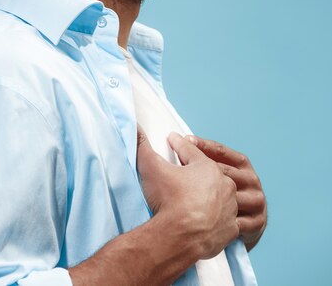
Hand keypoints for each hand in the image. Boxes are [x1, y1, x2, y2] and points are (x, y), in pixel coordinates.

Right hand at [137, 127, 238, 261]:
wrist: (179, 238)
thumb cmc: (168, 200)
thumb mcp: (151, 168)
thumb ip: (142, 145)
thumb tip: (135, 128)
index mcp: (207, 167)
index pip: (190, 151)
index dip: (178, 145)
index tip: (172, 140)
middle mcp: (224, 184)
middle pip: (209, 173)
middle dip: (198, 171)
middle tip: (187, 171)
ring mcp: (230, 208)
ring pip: (222, 196)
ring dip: (213, 195)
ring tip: (200, 197)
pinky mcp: (231, 229)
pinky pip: (226, 220)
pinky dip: (219, 219)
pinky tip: (211, 219)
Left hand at [184, 135, 266, 250]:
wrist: (244, 228)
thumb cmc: (225, 196)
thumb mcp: (219, 173)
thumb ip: (205, 159)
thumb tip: (180, 142)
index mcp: (243, 165)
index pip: (221, 151)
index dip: (203, 145)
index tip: (185, 141)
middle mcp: (252, 180)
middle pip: (225, 172)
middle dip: (202, 170)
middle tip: (180, 169)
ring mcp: (256, 201)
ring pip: (231, 196)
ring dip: (211, 197)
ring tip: (189, 197)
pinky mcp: (257, 222)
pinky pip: (237, 220)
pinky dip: (221, 220)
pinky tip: (206, 219)